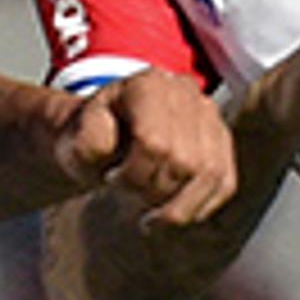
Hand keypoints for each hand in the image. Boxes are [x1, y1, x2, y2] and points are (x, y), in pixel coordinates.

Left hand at [66, 68, 238, 226]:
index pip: (154, 142)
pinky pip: (224, 183)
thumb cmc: (90, 139)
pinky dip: (200, 207)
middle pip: (185, 161)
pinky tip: (173, 212)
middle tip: (130, 197)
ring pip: (210, 175)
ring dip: (178, 207)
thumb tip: (107, 150)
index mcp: (147, 85)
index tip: (112, 182)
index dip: (133, 176)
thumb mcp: (74, 139)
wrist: (104, 135)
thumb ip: (86, 143)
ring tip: (151, 214)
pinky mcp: (222, 140)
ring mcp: (209, 115)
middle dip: (153, 192)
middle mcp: (185, 92)